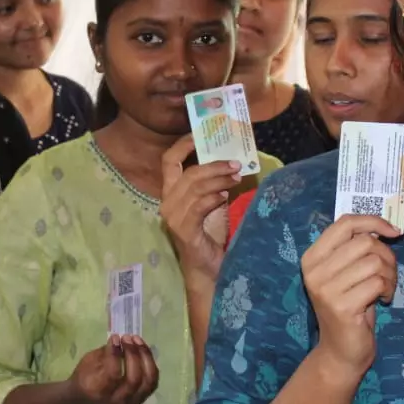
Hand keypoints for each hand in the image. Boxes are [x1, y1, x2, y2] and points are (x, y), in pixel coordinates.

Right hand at [70, 336, 158, 403]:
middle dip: (133, 355)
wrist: (85, 398)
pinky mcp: (140, 400)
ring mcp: (131, 403)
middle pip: (134, 379)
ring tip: (137, 341)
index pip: (113, 374)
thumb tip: (120, 340)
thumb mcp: (88, 361)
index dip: (116, 354)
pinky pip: (152, 382)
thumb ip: (106, 353)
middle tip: (127, 338)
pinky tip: (143, 350)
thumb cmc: (85, 377)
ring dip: (145, 357)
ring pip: (147, 381)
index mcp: (99, 392)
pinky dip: (150, 364)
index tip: (115, 337)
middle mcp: (117, 402)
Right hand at [159, 135, 237, 280]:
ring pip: (195, 187)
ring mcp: (173, 217)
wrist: (209, 268)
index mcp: (171, 192)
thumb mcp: (213, 202)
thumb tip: (232, 160)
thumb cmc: (210, 234)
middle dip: (214, 164)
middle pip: (188, 172)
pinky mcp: (183, 230)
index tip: (202, 134)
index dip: (183, 144)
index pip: (169, 161)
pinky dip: (213, 198)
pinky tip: (225, 196)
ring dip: (219, 179)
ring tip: (236, 177)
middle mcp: (167, 202)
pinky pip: (199, 206)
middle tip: (236, 163)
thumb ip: (214, 183)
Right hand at [302, 214, 399, 376]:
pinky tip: (382, 300)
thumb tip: (385, 227)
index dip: (373, 222)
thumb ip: (355, 249)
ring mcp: (325, 289)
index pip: (344, 223)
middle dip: (386, 256)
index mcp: (312, 257)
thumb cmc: (350, 307)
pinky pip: (377, 282)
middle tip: (387, 274)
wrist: (341, 351)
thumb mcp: (347, 273)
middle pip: (364, 242)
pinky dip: (387, 289)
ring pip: (374, 262)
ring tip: (384, 288)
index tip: (394, 232)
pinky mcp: (341, 306)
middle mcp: (314, 271)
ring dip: (389, 275)